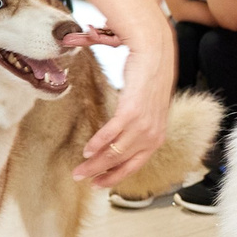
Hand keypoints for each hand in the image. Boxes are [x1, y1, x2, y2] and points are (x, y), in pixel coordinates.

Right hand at [76, 18, 172, 184]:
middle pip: (122, 162)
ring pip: (115, 152)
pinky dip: (98, 143)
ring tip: (79, 170)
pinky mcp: (132, 111)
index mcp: (157, 136)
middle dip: (99, 174)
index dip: (116, 176)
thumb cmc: (149, 77)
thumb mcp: (147, 108)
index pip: (135, 165)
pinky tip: (87, 151)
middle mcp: (152, 134)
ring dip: (94, 163)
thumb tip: (119, 135)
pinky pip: (112, 133)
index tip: (99, 184)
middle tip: (80, 179)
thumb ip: (137, 124)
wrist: (154, 53)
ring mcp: (143, 124)